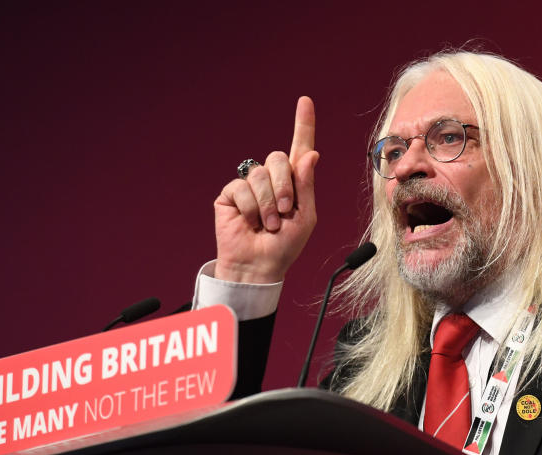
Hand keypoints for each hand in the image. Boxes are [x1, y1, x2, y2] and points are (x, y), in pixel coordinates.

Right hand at [212, 96, 319, 282]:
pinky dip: (251, 209)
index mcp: (294, 182)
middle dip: (285, 186)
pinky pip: (242, 188)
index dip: (303, 124)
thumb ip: (307, 185)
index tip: (305, 101)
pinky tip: (250, 223)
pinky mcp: (231, 194)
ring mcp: (250, 186)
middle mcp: (271, 179)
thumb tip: (311, 154)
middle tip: (284, 213)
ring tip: (268, 224)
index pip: (299, 148)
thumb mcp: (306, 217)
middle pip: (279, 158)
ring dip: (268, 204)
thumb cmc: (285, 246)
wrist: (259, 266)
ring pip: (260, 175)